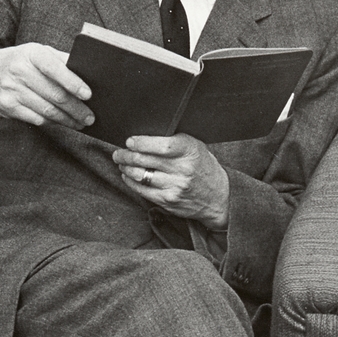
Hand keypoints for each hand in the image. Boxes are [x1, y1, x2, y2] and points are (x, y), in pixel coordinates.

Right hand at [0, 44, 93, 130]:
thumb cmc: (15, 62)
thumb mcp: (33, 52)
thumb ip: (58, 59)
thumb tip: (86, 73)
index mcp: (31, 53)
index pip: (56, 68)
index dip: (74, 83)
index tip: (88, 95)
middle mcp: (20, 70)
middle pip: (55, 94)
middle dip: (76, 108)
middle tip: (90, 116)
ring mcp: (12, 90)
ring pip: (47, 110)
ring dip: (67, 119)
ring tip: (81, 122)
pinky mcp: (8, 107)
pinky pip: (36, 118)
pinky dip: (52, 123)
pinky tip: (62, 123)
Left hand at [112, 134, 229, 229]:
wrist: (218, 197)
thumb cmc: (203, 167)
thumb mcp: (196, 147)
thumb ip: (175, 141)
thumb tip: (145, 136)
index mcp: (190, 151)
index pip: (161, 145)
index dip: (141, 143)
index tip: (130, 141)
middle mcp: (182, 169)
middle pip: (145, 160)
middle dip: (126, 155)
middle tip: (119, 153)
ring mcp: (174, 186)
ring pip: (140, 175)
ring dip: (126, 168)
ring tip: (122, 163)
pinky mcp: (168, 200)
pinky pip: (142, 190)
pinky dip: (131, 182)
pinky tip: (128, 176)